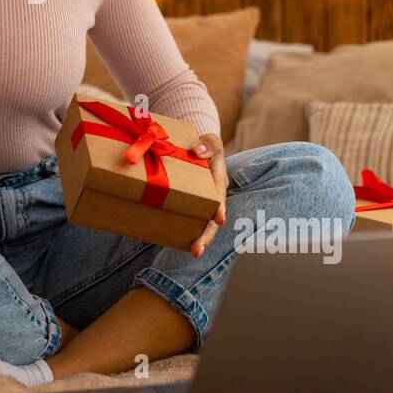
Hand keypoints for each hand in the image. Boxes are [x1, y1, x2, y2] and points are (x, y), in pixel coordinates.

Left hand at [188, 133, 228, 257]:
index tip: (219, 219)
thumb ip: (208, 145)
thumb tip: (197, 151)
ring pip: (200, 223)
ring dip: (197, 238)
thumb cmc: (206, 144)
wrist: (196, 147)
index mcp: (218, 182)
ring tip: (192, 251)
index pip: (219, 197)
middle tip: (197, 250)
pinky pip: (186, 219)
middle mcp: (211, 197)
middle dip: (206, 235)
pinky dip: (182, 230)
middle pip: (211, 220)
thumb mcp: (211, 140)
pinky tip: (172, 241)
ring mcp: (200, 204)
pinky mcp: (187, 205)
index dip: (219, 208)